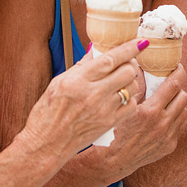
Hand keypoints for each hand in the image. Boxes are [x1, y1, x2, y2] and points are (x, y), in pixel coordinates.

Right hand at [20, 38, 143, 157]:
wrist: (46, 144)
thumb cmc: (48, 112)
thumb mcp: (58, 82)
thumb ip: (81, 66)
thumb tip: (97, 49)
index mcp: (78, 80)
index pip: (110, 59)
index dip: (129, 48)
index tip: (141, 41)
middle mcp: (93, 94)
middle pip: (127, 71)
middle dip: (131, 64)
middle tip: (126, 63)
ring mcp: (103, 110)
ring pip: (133, 87)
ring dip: (131, 81)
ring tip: (121, 81)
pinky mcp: (109, 124)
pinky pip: (132, 106)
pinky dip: (130, 99)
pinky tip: (121, 98)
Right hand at [111, 65, 186, 171]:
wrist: (118, 159)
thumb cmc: (117, 131)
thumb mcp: (125, 107)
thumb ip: (137, 87)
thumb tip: (142, 68)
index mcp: (150, 111)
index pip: (173, 85)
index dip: (179, 73)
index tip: (178, 67)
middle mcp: (162, 123)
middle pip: (183, 96)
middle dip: (179, 88)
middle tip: (171, 84)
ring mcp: (168, 135)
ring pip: (184, 110)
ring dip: (177, 103)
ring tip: (166, 102)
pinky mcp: (171, 145)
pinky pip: (179, 125)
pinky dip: (174, 118)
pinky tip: (163, 118)